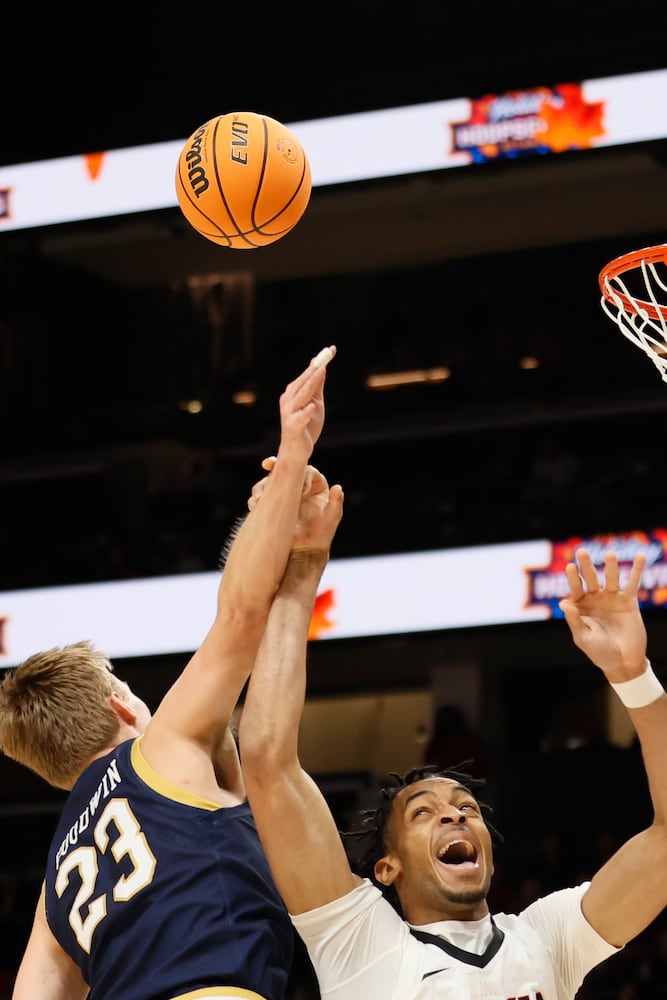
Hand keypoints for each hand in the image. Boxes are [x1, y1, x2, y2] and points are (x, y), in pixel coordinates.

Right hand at [249, 458, 342, 553]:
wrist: (303, 553)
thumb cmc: (320, 536)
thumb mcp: (331, 520)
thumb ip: (336, 504)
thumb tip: (338, 488)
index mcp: (315, 487)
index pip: (307, 471)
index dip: (302, 473)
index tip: (299, 485)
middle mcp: (299, 487)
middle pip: (285, 471)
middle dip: (274, 466)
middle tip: (267, 464)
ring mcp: (284, 495)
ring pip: (270, 482)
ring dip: (262, 485)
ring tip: (259, 496)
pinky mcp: (273, 505)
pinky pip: (262, 497)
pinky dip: (256, 499)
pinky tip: (255, 504)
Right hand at [277, 345, 335, 463]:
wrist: (296, 451)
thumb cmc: (305, 426)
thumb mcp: (315, 403)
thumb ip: (317, 386)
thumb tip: (321, 367)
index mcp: (293, 393)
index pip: (307, 374)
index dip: (319, 362)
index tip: (331, 349)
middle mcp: (288, 400)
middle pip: (303, 382)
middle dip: (315, 368)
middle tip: (325, 356)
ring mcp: (289, 413)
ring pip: (301, 396)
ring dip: (311, 383)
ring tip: (321, 372)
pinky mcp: (293, 426)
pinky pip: (300, 418)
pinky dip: (306, 412)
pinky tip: (312, 406)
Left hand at [559, 548, 647, 679]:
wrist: (623, 662)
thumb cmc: (598, 652)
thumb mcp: (583, 638)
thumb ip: (574, 620)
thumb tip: (564, 603)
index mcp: (580, 606)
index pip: (575, 588)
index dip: (573, 578)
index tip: (570, 566)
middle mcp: (595, 598)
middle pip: (590, 578)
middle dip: (586, 565)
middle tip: (582, 551)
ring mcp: (612, 598)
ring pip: (611, 578)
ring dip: (610, 565)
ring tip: (609, 554)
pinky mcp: (629, 601)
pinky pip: (633, 583)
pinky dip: (636, 569)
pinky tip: (639, 555)